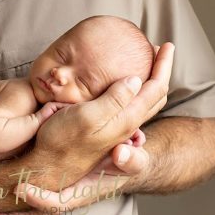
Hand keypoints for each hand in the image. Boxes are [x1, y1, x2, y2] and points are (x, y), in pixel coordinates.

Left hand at [0, 122, 152, 214]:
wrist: (120, 162)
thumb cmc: (125, 157)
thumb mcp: (133, 156)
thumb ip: (131, 158)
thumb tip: (121, 155)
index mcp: (80, 193)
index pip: (58, 202)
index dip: (40, 198)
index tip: (20, 189)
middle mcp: (62, 200)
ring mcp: (50, 200)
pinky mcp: (42, 195)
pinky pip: (19, 211)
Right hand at [32, 43, 171, 181]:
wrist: (48, 170)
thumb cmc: (62, 142)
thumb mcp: (86, 118)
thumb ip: (113, 100)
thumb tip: (135, 80)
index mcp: (125, 118)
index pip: (155, 88)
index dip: (163, 65)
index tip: (166, 44)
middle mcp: (126, 125)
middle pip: (156, 95)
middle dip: (162, 70)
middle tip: (161, 49)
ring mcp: (116, 129)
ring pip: (145, 102)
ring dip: (151, 80)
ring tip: (149, 63)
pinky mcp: (105, 131)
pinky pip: (131, 107)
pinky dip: (137, 91)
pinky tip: (123, 86)